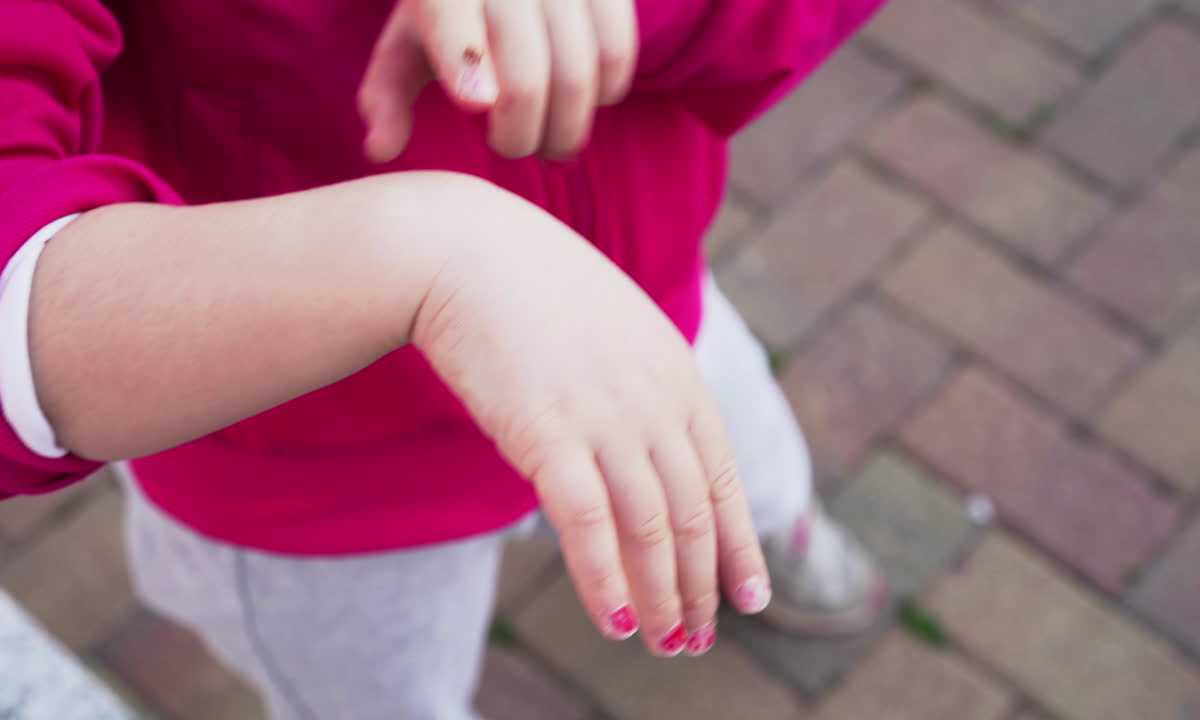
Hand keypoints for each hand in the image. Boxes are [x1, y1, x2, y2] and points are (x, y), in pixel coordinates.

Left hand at [358, 0, 637, 161]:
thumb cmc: (449, 12)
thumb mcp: (406, 43)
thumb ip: (387, 96)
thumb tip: (379, 150)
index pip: (452, 14)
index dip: (467, 58)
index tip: (478, 104)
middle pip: (525, 77)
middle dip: (520, 136)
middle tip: (511, 146)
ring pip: (578, 75)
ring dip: (566, 130)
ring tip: (550, 141)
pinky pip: (617, 55)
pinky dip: (605, 94)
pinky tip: (580, 100)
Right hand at [410, 183, 771, 655]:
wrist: (463, 250)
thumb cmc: (528, 290)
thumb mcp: (609, 331)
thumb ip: (639, 385)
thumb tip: (644, 443)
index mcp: (677, 374)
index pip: (723, 477)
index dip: (738, 544)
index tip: (749, 596)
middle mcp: (655, 400)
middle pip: (694, 513)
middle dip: (702, 586)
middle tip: (699, 639)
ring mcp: (606, 417)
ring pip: (653, 529)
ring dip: (663, 598)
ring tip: (664, 646)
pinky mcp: (548, 434)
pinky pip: (588, 525)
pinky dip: (605, 580)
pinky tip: (614, 621)